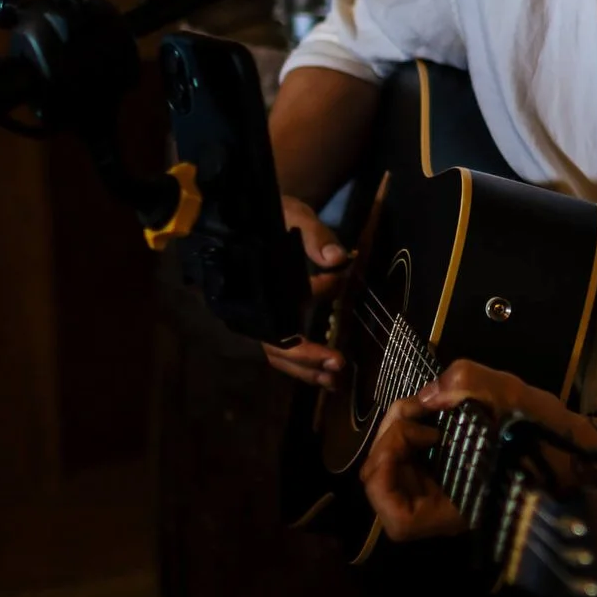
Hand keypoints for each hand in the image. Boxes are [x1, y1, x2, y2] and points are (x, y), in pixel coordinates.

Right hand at [261, 196, 350, 388]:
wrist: (255, 214)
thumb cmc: (275, 214)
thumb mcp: (295, 215)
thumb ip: (315, 235)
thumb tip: (339, 259)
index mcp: (258, 279)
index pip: (285, 295)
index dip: (319, 292)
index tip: (342, 279)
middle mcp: (255, 304)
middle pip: (274, 343)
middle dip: (305, 357)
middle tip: (338, 365)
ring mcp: (261, 316)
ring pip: (277, 354)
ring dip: (306, 371)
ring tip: (335, 382)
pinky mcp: (271, 322)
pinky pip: (282, 352)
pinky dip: (304, 366)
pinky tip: (329, 376)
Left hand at [359, 360, 596, 539]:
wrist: (578, 447)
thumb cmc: (547, 432)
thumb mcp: (512, 395)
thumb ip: (465, 382)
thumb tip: (427, 393)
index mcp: (462, 507)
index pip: (399, 521)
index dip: (386, 476)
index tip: (413, 432)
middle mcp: (447, 507)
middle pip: (384, 491)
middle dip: (386, 443)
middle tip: (412, 410)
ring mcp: (444, 492)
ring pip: (392, 474)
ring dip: (395, 435)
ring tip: (420, 409)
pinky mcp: (447, 475)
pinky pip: (409, 462)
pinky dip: (408, 435)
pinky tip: (428, 415)